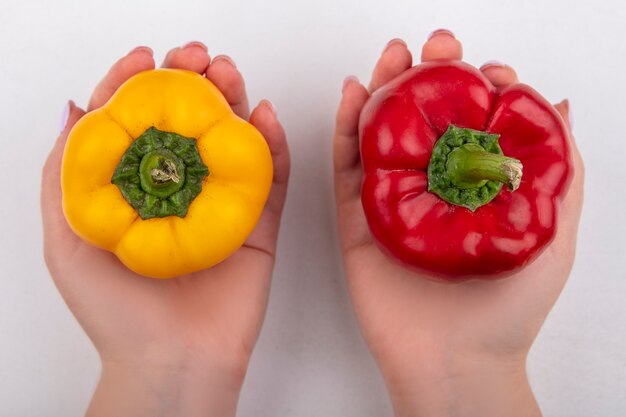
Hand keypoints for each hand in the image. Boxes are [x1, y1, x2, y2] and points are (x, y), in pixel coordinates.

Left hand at [42, 42, 289, 416]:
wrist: (173, 362)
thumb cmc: (115, 311)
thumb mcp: (65, 238)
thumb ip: (64, 172)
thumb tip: (73, 108)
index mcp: (136, 191)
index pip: (137, 124)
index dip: (138, 84)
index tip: (145, 58)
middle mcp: (179, 192)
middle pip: (189, 124)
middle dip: (193, 82)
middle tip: (197, 58)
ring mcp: (221, 206)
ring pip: (231, 141)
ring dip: (234, 100)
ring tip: (230, 75)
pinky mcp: (257, 225)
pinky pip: (270, 177)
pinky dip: (273, 143)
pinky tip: (265, 116)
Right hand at [333, 31, 583, 416]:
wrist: (456, 361)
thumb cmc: (509, 308)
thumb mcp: (556, 232)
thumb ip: (563, 169)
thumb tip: (558, 105)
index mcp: (472, 188)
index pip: (469, 124)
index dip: (476, 88)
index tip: (487, 71)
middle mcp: (430, 189)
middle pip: (421, 120)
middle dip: (427, 76)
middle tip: (437, 47)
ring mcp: (390, 202)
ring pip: (380, 134)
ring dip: (382, 89)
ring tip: (393, 55)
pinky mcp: (356, 221)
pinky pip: (346, 167)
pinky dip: (345, 128)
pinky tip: (354, 94)